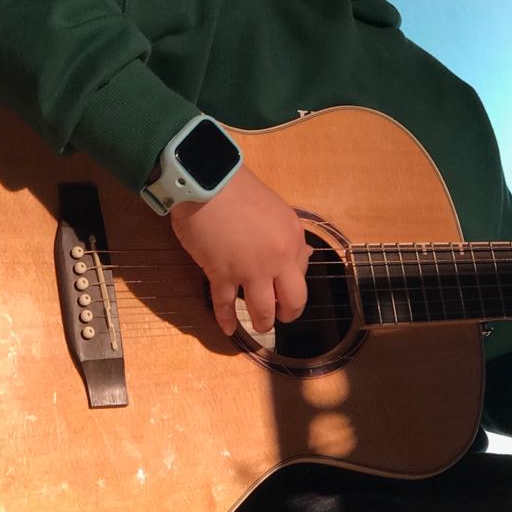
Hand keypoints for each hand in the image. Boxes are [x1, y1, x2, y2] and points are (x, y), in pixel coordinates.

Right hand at [168, 165, 310, 335]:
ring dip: (262, 322)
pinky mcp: (221, 275)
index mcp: (292, 238)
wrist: (207, 182)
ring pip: (262, 310)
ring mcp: (250, 270)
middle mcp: (277, 259)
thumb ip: (287, 235)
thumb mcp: (275, 209)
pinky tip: (229, 329)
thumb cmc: (238, 190)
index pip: (302, 272)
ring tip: (259, 326)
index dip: (292, 283)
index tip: (284, 289)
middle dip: (287, 314)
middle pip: (292, 300)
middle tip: (279, 316)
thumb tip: (304, 255)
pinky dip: (227, 320)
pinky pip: (225, 305)